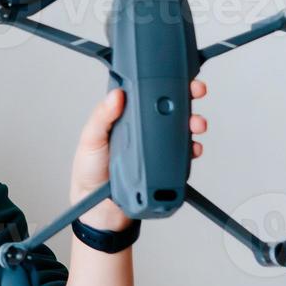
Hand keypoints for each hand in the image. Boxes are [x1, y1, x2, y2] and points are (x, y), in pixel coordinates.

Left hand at [70, 80, 208, 231]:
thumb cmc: (89, 171)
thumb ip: (101, 117)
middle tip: (196, 93)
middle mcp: (142, 130)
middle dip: (187, 99)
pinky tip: (194, 148)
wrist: (99, 209)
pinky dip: (192, 150)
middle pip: (169, 108)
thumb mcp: (90, 139)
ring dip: (193, 124)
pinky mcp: (164, 166)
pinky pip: (183, 155)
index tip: (175, 76)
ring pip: (180, 129)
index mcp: (124, 118)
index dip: (162, 83)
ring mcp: (154, 148)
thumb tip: (116, 95)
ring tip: (196, 124)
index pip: (146, 95)